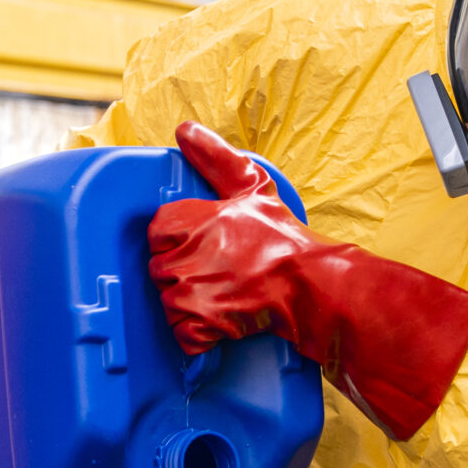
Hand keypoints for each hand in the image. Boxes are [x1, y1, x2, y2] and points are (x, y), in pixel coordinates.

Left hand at [144, 122, 467, 441]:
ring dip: (191, 307)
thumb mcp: (252, 187)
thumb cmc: (283, 239)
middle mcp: (186, 254)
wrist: (310, 285)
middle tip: (215, 276)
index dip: (175, 240)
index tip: (196, 247)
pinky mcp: (202, 323)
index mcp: (192, 220)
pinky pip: (183, 335)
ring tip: (221, 299)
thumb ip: (216, 158)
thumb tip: (185, 130)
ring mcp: (191, 291)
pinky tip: (218, 324)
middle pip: (160, 270)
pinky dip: (199, 337)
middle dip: (183, 276)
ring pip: (169, 304)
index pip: (156, 230)